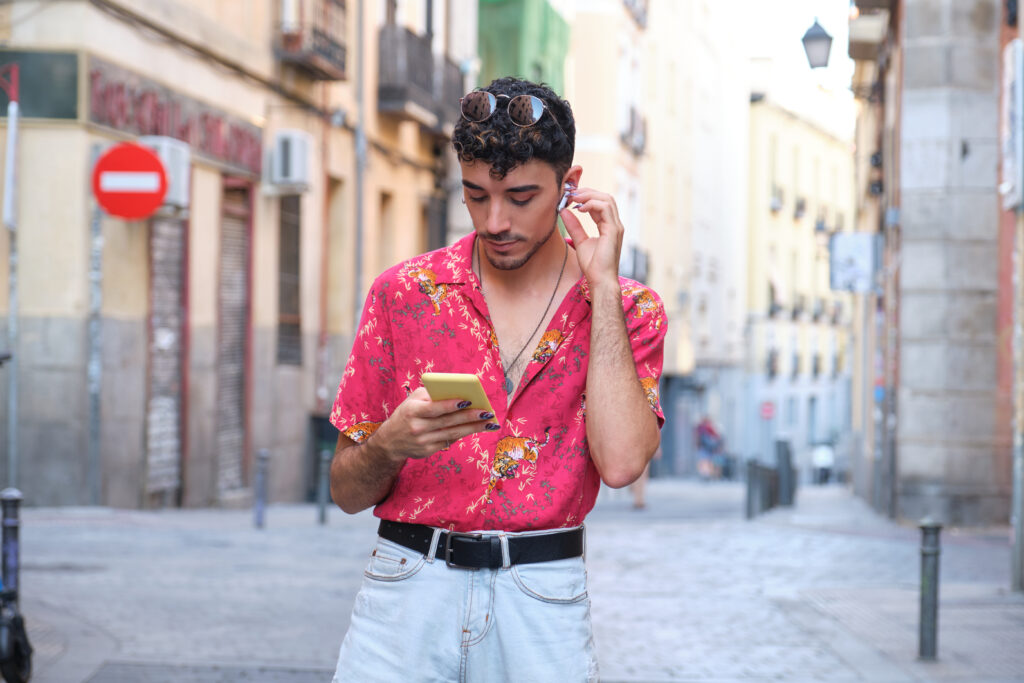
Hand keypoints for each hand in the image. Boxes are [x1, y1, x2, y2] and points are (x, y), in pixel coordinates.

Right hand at [366, 387, 495, 462]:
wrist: (389, 441)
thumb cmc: (407, 413)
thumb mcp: (413, 400)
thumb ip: (432, 396)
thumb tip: (459, 395)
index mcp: (412, 411)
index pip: (434, 408)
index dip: (451, 405)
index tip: (469, 400)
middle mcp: (417, 427)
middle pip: (448, 422)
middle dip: (470, 417)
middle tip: (487, 412)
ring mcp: (423, 441)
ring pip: (452, 434)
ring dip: (473, 428)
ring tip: (489, 422)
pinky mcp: (428, 451)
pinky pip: (449, 441)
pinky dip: (463, 434)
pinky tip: (476, 429)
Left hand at [560, 187, 623, 290]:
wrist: (600, 280)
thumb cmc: (593, 265)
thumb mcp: (580, 241)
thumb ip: (574, 226)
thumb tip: (563, 211)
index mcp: (609, 226)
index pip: (600, 203)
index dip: (586, 197)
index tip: (570, 197)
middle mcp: (615, 224)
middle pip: (605, 197)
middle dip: (587, 192)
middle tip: (570, 194)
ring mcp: (616, 226)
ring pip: (607, 199)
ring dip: (589, 195)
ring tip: (574, 198)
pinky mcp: (614, 230)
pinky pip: (605, 208)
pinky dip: (592, 204)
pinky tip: (580, 208)